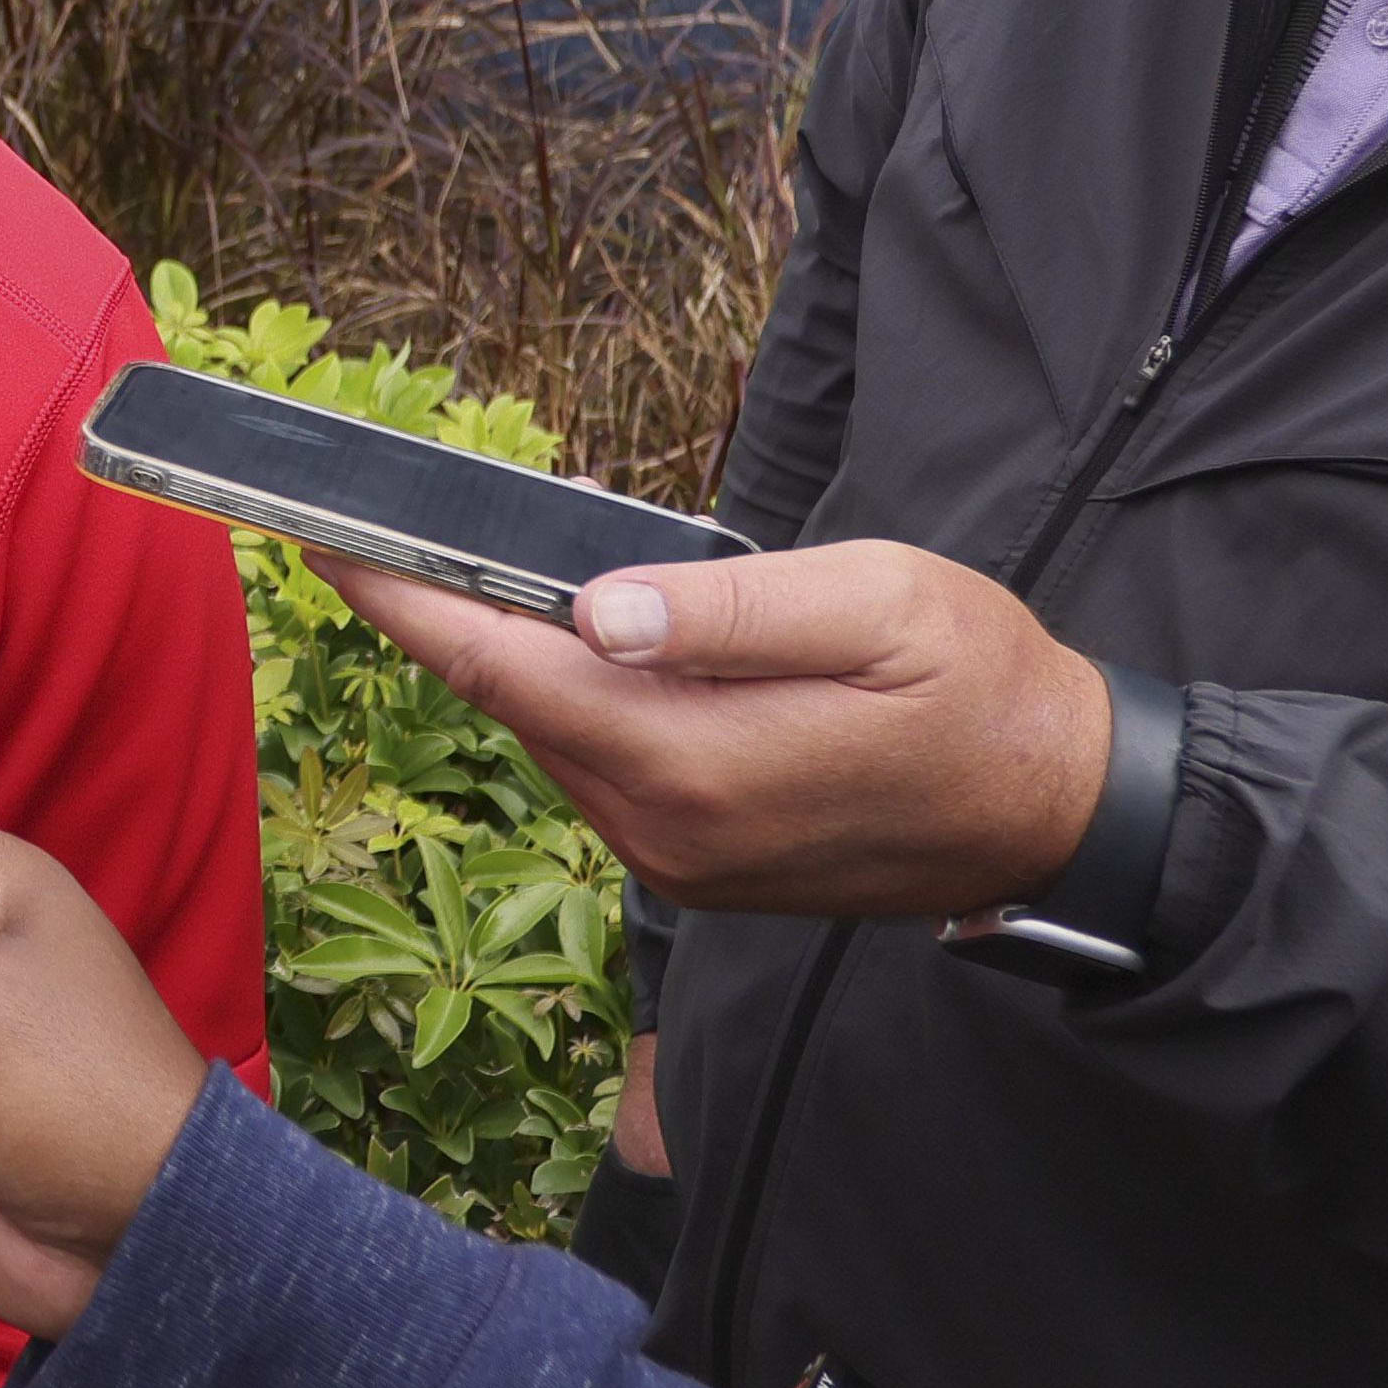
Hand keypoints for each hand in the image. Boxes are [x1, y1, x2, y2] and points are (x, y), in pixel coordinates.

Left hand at [328, 541, 1112, 922]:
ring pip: (551, 736)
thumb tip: (593, 608)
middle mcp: (662, 829)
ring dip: (517, 654)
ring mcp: (675, 859)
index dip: (406, 600)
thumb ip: (727, 610)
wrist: (1058, 812)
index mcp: (692, 762)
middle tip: (396, 524)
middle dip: (448, 614)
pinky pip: (600, 766)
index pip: (504, 666)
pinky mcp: (697, 863)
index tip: (328, 541)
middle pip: (511, 703)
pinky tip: (590, 637)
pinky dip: (575, 698)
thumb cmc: (983, 688)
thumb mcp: (874, 605)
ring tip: (492, 563)